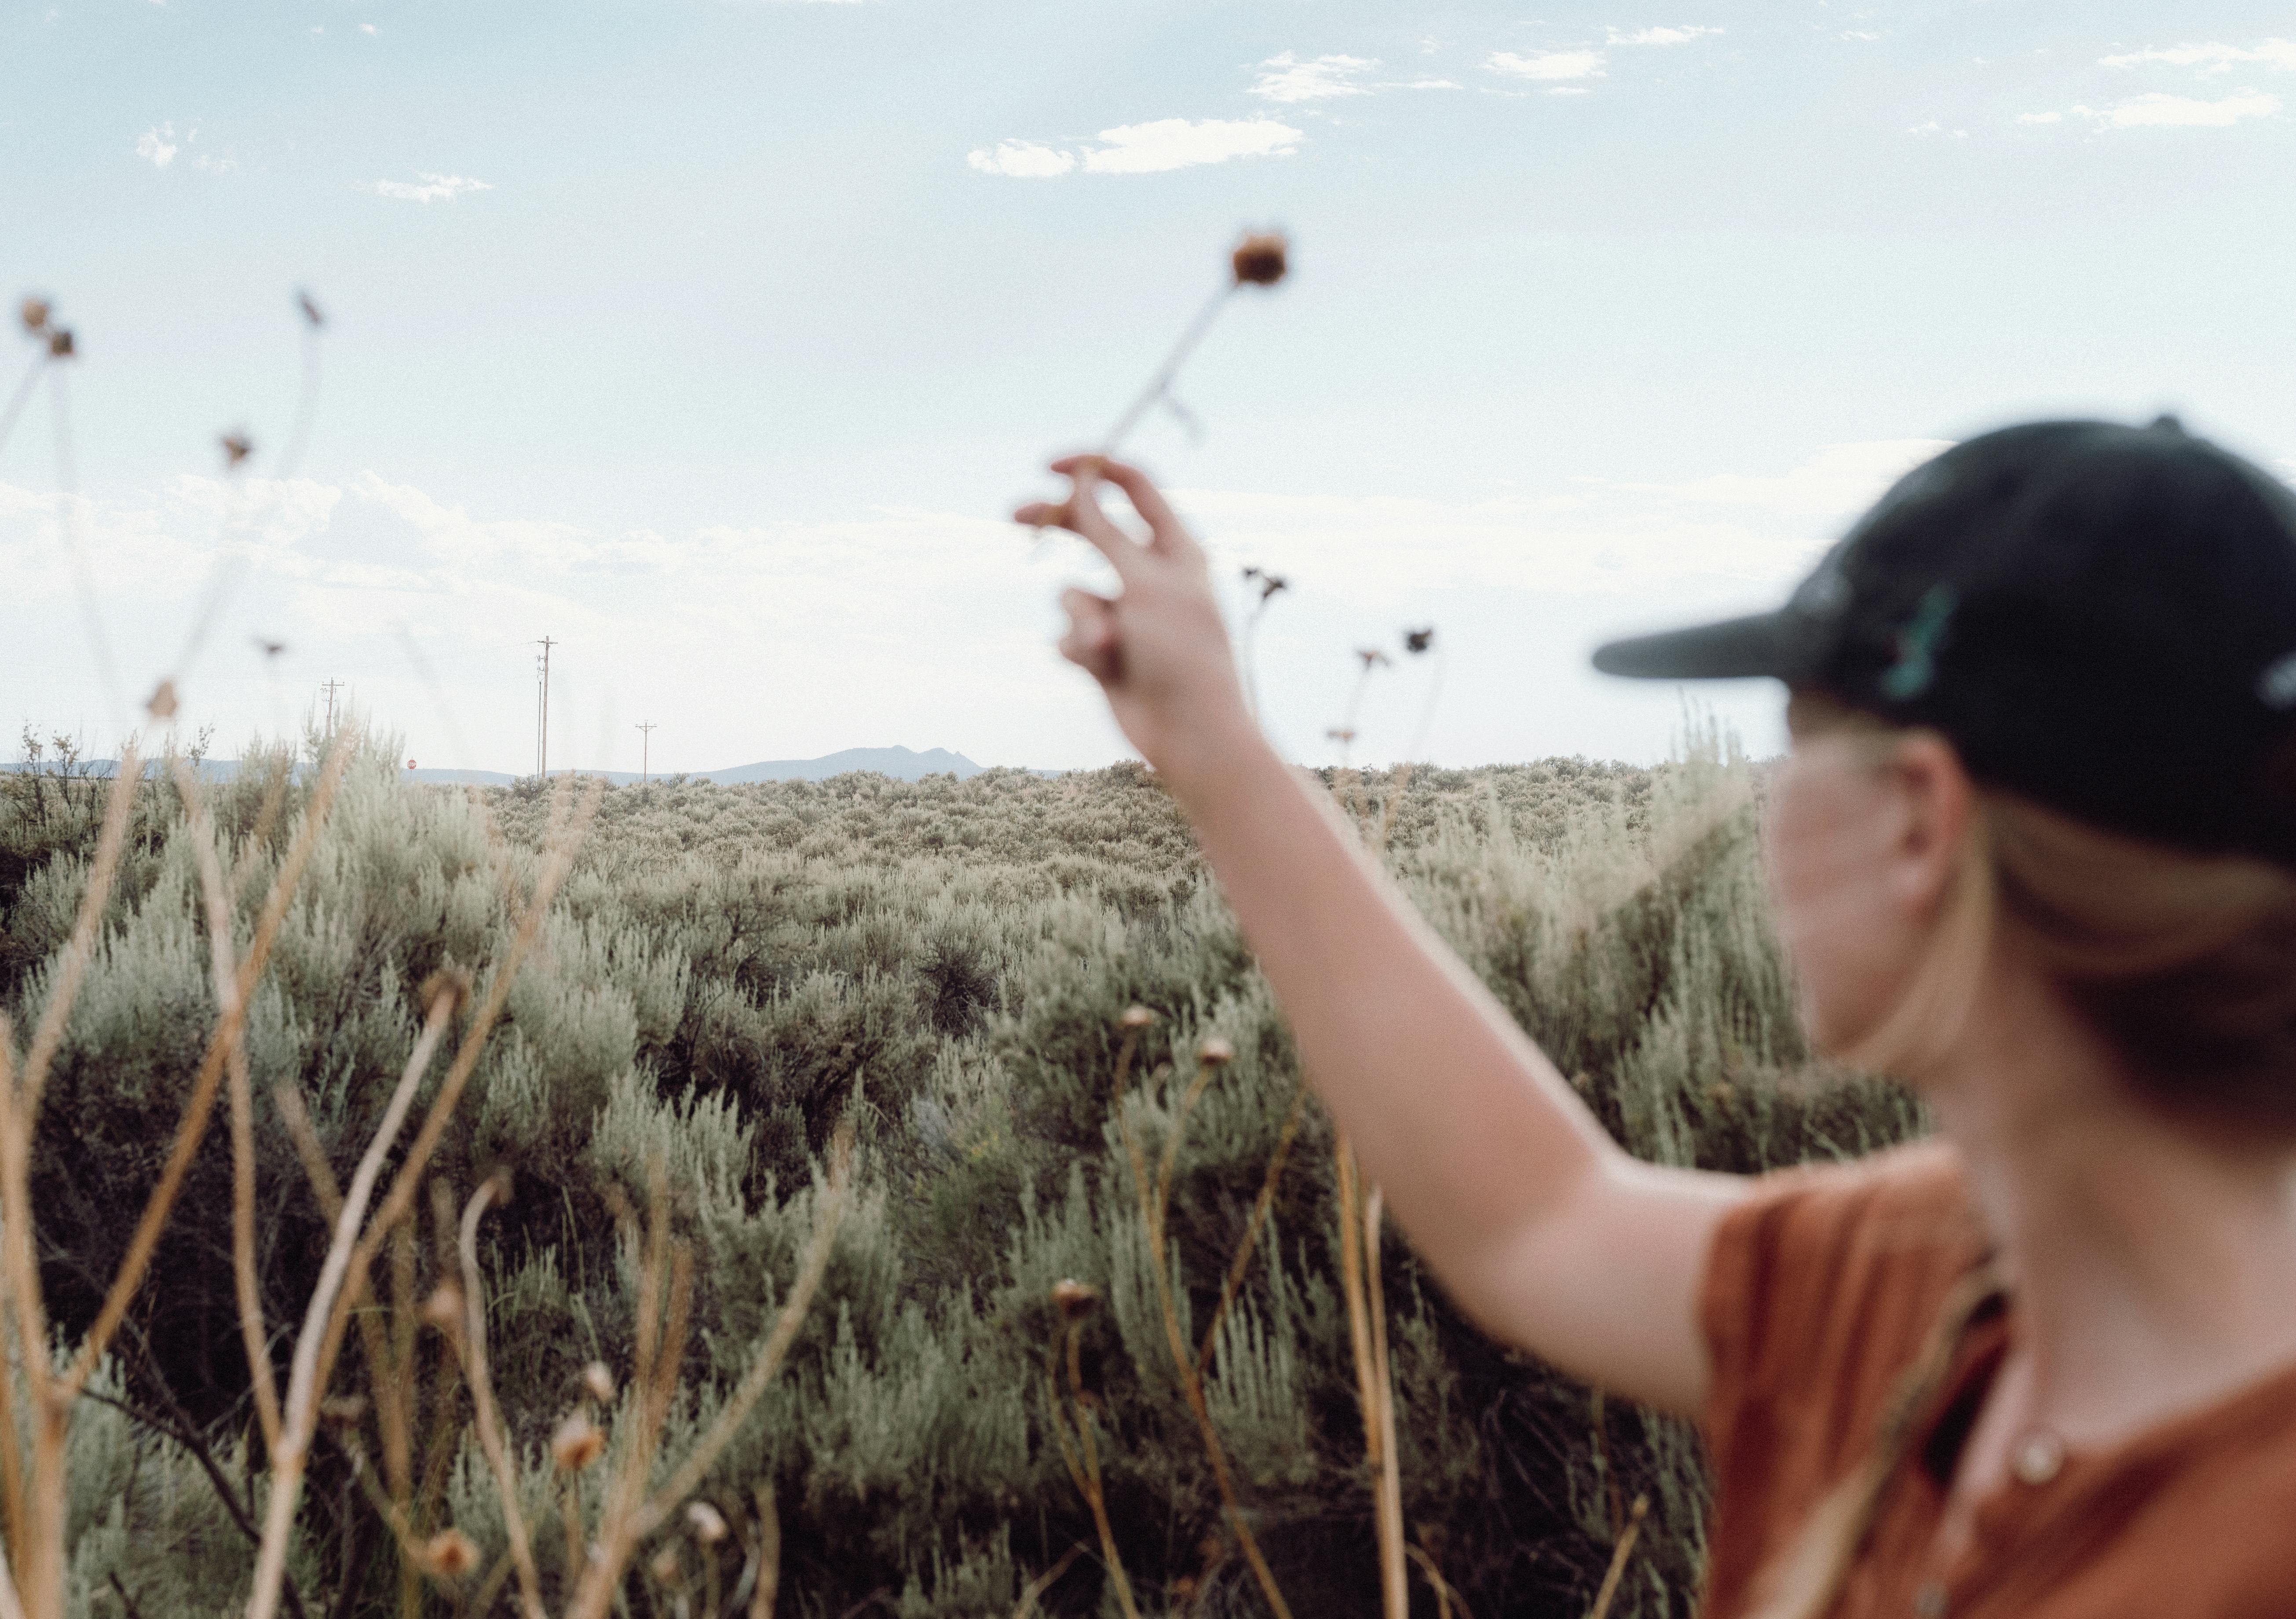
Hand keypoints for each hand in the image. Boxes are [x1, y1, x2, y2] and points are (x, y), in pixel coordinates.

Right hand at [1015, 457, 1257, 785]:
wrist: (1188, 733)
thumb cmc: (1180, 653)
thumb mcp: (1142, 582)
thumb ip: (1106, 532)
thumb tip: (1081, 485)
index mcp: (1176, 549)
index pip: (1134, 488)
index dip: (1094, 470)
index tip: (1051, 466)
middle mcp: (1149, 576)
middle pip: (1091, 531)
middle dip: (1056, 527)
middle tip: (1013, 516)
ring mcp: (1125, 614)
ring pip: (1072, 593)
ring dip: (1082, 618)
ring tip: (1108, 646)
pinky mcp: (1103, 650)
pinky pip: (1068, 633)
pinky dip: (1080, 648)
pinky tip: (1104, 672)